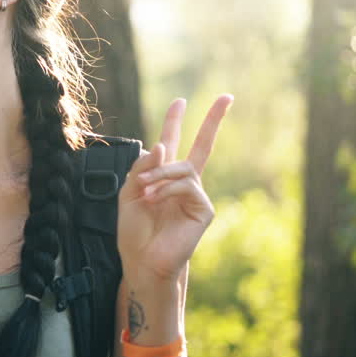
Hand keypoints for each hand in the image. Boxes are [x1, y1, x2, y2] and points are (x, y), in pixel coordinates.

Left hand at [117, 95, 232, 284]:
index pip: (172, 142)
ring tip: (145, 190)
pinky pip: (187, 186)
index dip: (175, 121)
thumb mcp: (129, 193)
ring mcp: (196, 195)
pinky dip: (167, 189)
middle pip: (203, 145)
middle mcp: (184, 182)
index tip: (180, 100)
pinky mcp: (204, 209)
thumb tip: (159, 144)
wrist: (142, 260)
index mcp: (164, 176)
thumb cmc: (135, 230)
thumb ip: (141, 167)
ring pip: (184, 167)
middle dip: (213, 120)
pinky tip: (155, 201)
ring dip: (160, 174)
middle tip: (226, 97)